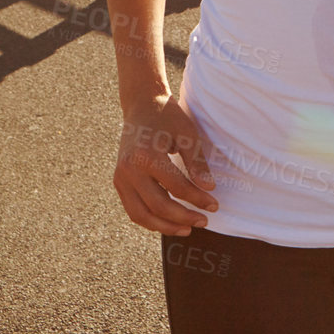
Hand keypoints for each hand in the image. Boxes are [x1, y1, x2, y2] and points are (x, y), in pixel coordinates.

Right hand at [113, 92, 218, 235]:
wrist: (141, 105)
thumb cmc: (168, 117)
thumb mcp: (187, 134)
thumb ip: (196, 163)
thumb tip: (209, 189)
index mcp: (147, 156)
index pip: (177, 187)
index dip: (198, 199)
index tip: (214, 204)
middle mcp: (129, 170)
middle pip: (158, 206)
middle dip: (183, 217)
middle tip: (204, 220)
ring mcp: (121, 177)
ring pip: (141, 215)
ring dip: (165, 226)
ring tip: (187, 229)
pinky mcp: (118, 181)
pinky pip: (133, 209)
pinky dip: (150, 219)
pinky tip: (168, 222)